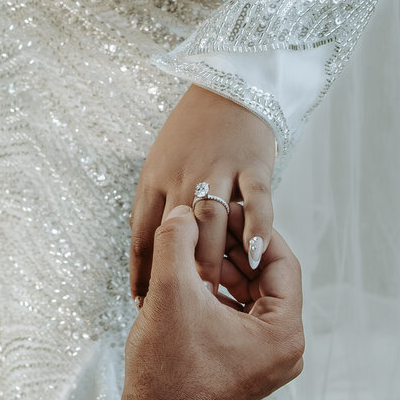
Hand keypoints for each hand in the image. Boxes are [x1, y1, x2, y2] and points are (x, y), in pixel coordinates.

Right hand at [115, 205, 304, 399]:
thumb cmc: (166, 369)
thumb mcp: (170, 292)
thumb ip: (177, 240)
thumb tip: (186, 211)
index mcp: (283, 332)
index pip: (280, 261)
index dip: (249, 229)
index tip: (222, 209)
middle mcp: (286, 348)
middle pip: (268, 278)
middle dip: (233, 249)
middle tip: (203, 224)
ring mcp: (268, 359)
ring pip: (253, 295)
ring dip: (224, 270)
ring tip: (191, 251)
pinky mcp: (248, 364)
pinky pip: (242, 316)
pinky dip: (219, 294)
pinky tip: (190, 281)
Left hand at [129, 84, 275, 299]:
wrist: (227, 89)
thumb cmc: (191, 135)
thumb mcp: (161, 166)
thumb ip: (158, 206)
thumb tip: (151, 255)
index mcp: (155, 179)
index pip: (142, 233)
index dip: (141, 271)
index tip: (142, 303)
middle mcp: (183, 176)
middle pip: (175, 234)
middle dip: (175, 274)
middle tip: (180, 310)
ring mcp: (219, 170)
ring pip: (212, 222)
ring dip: (212, 260)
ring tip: (216, 295)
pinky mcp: (254, 165)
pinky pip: (256, 202)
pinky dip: (257, 229)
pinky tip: (256, 257)